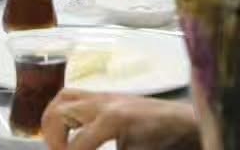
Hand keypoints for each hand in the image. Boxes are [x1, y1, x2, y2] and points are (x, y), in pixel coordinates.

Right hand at [43, 90, 197, 149]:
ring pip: (63, 97)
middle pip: (58, 113)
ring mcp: (105, 95)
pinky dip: (66, 111)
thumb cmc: (164, 142)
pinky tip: (72, 131)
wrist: (186, 123)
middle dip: (53, 139)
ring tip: (60, 143)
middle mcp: (103, 102)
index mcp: (111, 119)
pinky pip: (76, 96)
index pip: (74, 145)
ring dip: (55, 121)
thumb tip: (79, 149)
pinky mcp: (108, 96)